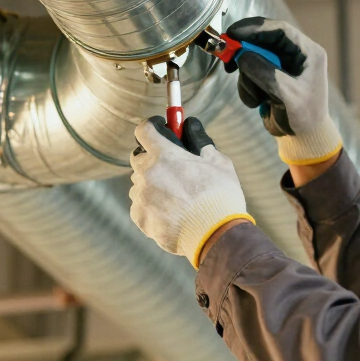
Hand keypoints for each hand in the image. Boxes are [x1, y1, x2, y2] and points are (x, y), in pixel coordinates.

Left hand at [129, 116, 253, 268]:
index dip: (153, 127)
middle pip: (139, 157)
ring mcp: (141, 197)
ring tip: (177, 197)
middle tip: (173, 166)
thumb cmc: (220, 196)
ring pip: (140, 183)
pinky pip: (140, 205)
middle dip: (153, 157)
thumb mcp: (218, 161)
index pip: (144, 129)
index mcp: (164, 155)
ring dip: (153, 184)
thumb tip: (190, 125)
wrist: (216, 236)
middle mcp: (147, 173)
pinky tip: (172, 213)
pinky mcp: (139, 218)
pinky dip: (152, 206)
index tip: (161, 129)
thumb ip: (199, 140)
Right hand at [224, 17, 342, 164]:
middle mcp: (294, 54)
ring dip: (246, 78)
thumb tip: (242, 56)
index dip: (255, 27)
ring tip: (256, 97)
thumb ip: (265, 73)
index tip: (233, 33)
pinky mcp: (268, 76)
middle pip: (261, 40)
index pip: (279, 30)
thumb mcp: (287, 94)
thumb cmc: (304, 117)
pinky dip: (247, 87)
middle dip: (243, 51)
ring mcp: (280, 65)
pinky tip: (258, 102)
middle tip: (226, 58)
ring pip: (251, 58)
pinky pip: (249, 73)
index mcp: (307, 52)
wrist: (302, 138)